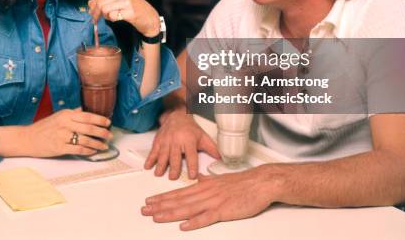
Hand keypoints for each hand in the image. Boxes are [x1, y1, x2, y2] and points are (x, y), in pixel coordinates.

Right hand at [26, 108, 111, 156]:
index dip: (100, 119)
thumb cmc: (44, 127)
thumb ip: (72, 113)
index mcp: (66, 114)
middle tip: (110, 136)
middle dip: (102, 132)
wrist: (28, 138)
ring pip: (85, 140)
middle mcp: (65, 124)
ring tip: (104, 145)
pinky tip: (93, 151)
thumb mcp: (58, 115)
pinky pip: (78, 150)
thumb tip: (84, 110)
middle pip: (89, 128)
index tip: (108, 122)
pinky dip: (88, 151)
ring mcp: (62, 136)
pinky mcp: (59, 148)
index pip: (87, 116)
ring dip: (97, 143)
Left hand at [89, 0, 159, 36]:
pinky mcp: (130, 12)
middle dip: (95, 12)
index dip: (92, 5)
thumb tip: (90, 2)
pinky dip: (111, 19)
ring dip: (103, 16)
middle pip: (100, 2)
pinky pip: (112, 16)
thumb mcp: (119, 0)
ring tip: (109, 18)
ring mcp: (127, 2)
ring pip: (104, 9)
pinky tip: (116, 19)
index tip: (91, 12)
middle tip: (95, 19)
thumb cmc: (133, 8)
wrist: (149, 16)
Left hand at [141, 166, 278, 229]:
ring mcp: (213, 201)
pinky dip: (194, 222)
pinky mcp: (224, 210)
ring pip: (187, 208)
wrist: (260, 182)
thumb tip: (198, 178)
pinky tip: (183, 226)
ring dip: (170, 213)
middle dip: (160, 205)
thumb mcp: (220, 179)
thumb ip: (208, 180)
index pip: (179, 192)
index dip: (163, 197)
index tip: (150, 200)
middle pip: (178, 200)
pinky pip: (206, 217)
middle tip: (144, 210)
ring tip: (156, 217)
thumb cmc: (243, 183)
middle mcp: (205, 193)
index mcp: (204, 186)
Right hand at [144, 109, 219, 179]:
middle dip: (173, 167)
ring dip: (160, 165)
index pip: (191, 155)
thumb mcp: (203, 137)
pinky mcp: (158, 140)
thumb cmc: (191, 128)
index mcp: (189, 140)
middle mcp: (176, 140)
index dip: (192, 166)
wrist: (177, 115)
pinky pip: (153, 150)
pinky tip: (147, 166)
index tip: (192, 176)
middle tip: (173, 178)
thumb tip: (222, 159)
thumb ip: (212, 148)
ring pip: (163, 154)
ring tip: (159, 174)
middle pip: (175, 156)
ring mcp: (166, 140)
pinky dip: (150, 159)